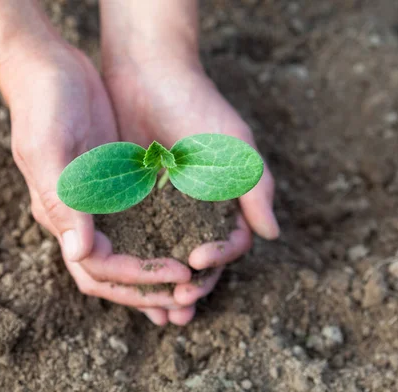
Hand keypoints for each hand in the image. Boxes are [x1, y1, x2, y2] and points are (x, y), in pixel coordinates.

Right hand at [1, 46, 191, 312]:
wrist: (50, 70)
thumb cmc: (43, 106)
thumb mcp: (48, 150)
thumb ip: (63, 202)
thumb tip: (81, 253)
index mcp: (60, 215)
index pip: (98, 265)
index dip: (136, 277)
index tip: (176, 274)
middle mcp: (80, 217)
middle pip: (114, 271)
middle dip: (149, 290)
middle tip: (186, 305)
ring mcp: (100, 201)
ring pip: (131, 252)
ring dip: (156, 275)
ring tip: (190, 290)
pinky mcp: (117, 183)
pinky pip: (142, 221)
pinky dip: (161, 239)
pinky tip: (189, 245)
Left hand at [104, 57, 279, 324]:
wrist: (148, 74)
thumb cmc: (197, 106)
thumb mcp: (233, 146)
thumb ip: (254, 187)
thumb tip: (271, 234)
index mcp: (226, 201)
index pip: (230, 243)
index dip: (218, 258)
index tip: (197, 261)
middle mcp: (197, 211)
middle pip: (198, 261)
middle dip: (192, 287)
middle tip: (179, 307)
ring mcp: (165, 209)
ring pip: (166, 259)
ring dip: (163, 287)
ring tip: (157, 312)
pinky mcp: (133, 203)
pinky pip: (134, 240)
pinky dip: (134, 263)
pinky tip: (126, 281)